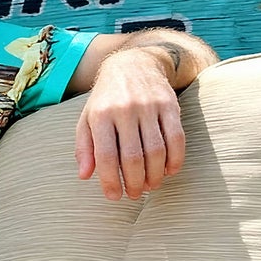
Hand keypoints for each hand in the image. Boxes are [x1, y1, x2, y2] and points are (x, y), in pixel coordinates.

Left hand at [74, 48, 185, 199]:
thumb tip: (85, 176)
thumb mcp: (87, 120)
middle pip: (133, 157)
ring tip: (150, 186)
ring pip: (156, 150)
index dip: (110, 181)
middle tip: (134, 195)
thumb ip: (84, 148)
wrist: (133, 64)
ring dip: (155, 174)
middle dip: (135, 182)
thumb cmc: (106, 100)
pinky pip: (176, 137)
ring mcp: (150, 107)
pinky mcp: (170, 105)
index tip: (114, 196)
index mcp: (101, 116)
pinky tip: (169, 171)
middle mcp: (125, 110)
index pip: (106, 156)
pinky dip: (175, 159)